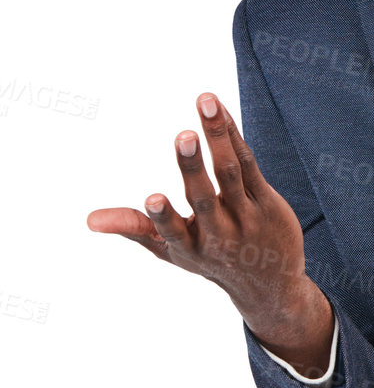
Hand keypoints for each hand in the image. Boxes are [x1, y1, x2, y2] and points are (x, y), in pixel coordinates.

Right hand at [87, 91, 332, 375]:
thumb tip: (89, 220)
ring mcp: (246, 218)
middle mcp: (219, 235)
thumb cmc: (211, 260)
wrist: (271, 285)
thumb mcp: (172, 251)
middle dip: (191, 167)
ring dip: (218, 137)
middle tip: (184, 137)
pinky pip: (250, 166)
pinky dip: (234, 138)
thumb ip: (134, 229)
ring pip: (231, 173)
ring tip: (206, 103)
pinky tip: (220, 113)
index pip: (173, 232)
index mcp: (189, 247)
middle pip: (204, 198)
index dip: (163, 217)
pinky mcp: (268, 203)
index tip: (153, 199)